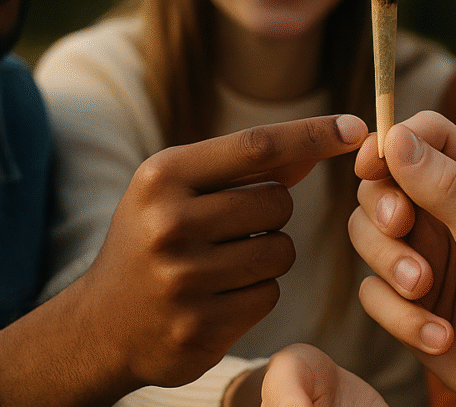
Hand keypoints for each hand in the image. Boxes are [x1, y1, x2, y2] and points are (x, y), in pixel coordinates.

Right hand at [0, 115, 368, 405]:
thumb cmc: (153, 239)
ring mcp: (183, 280)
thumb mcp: (180, 188)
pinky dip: (257, 293)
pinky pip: (269, 295)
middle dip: (273, 213)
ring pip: (281, 252)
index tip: (355, 127)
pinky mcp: (199, 327)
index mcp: (162, 177)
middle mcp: (169, 224)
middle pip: (278, 203)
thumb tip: (328, 136)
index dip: (312, 134)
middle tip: (233, 227)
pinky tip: (219, 296)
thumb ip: (247, 164)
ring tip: (223, 262)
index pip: (256, 146)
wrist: (99, 325)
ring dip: (268, 256)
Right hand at [351, 111, 455, 406]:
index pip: (424, 134)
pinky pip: (371, 291)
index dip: (393, 140)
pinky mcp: (402, 296)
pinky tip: (439, 332)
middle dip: (383, 206)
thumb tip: (397, 138)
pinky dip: (401, 315)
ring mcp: (420, 250)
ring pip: (366, 233)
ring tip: (424, 289)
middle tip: (400, 226)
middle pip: (382, 180)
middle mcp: (443, 208)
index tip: (373, 163)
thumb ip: (447, 190)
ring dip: (390, 263)